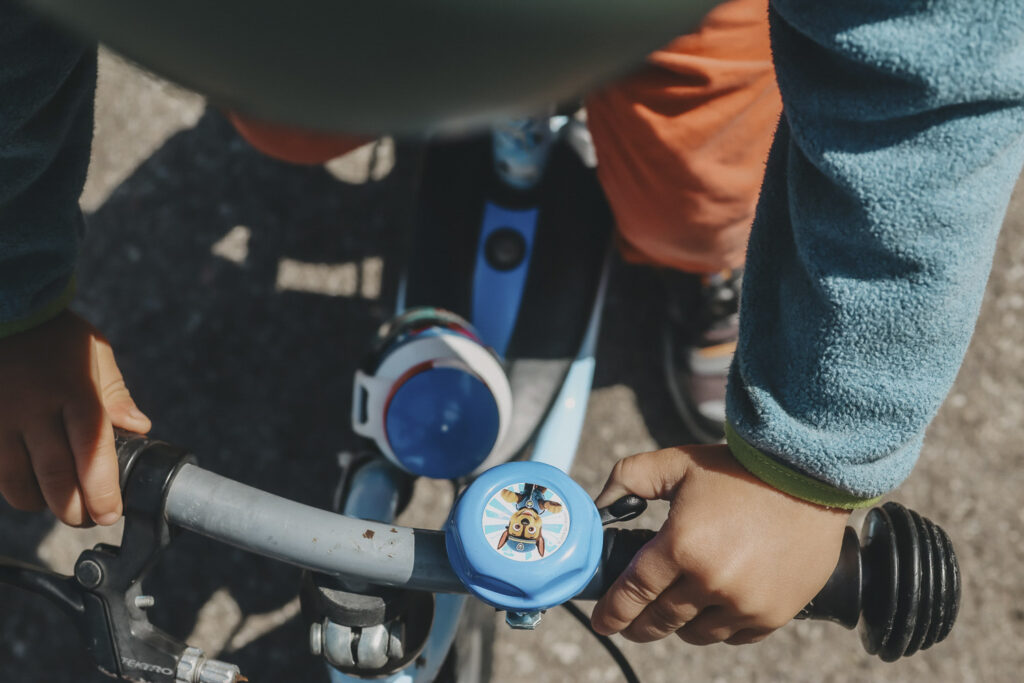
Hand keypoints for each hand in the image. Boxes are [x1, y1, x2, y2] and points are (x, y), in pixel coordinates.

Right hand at [0, 311, 150, 525]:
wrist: (4, 308)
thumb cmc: (56, 334)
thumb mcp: (95, 354)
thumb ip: (115, 395)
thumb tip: (139, 429)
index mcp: (74, 392)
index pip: (92, 452)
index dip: (102, 490)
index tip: (111, 513)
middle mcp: (34, 410)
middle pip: (55, 478)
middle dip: (75, 510)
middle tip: (89, 520)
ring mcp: (0, 420)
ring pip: (17, 483)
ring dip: (41, 504)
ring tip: (60, 508)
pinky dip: (13, 487)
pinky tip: (28, 488)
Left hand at [591, 445, 848, 644]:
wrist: (809, 477)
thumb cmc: (740, 469)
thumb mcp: (677, 463)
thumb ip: (630, 479)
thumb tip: (600, 504)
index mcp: (682, 546)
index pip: (634, 593)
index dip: (613, 612)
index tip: (603, 622)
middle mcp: (711, 582)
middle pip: (661, 620)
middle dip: (639, 625)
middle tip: (630, 623)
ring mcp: (745, 603)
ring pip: (696, 633)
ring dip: (679, 625)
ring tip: (674, 611)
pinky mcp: (774, 613)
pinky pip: (734, 636)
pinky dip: (718, 627)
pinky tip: (713, 610)